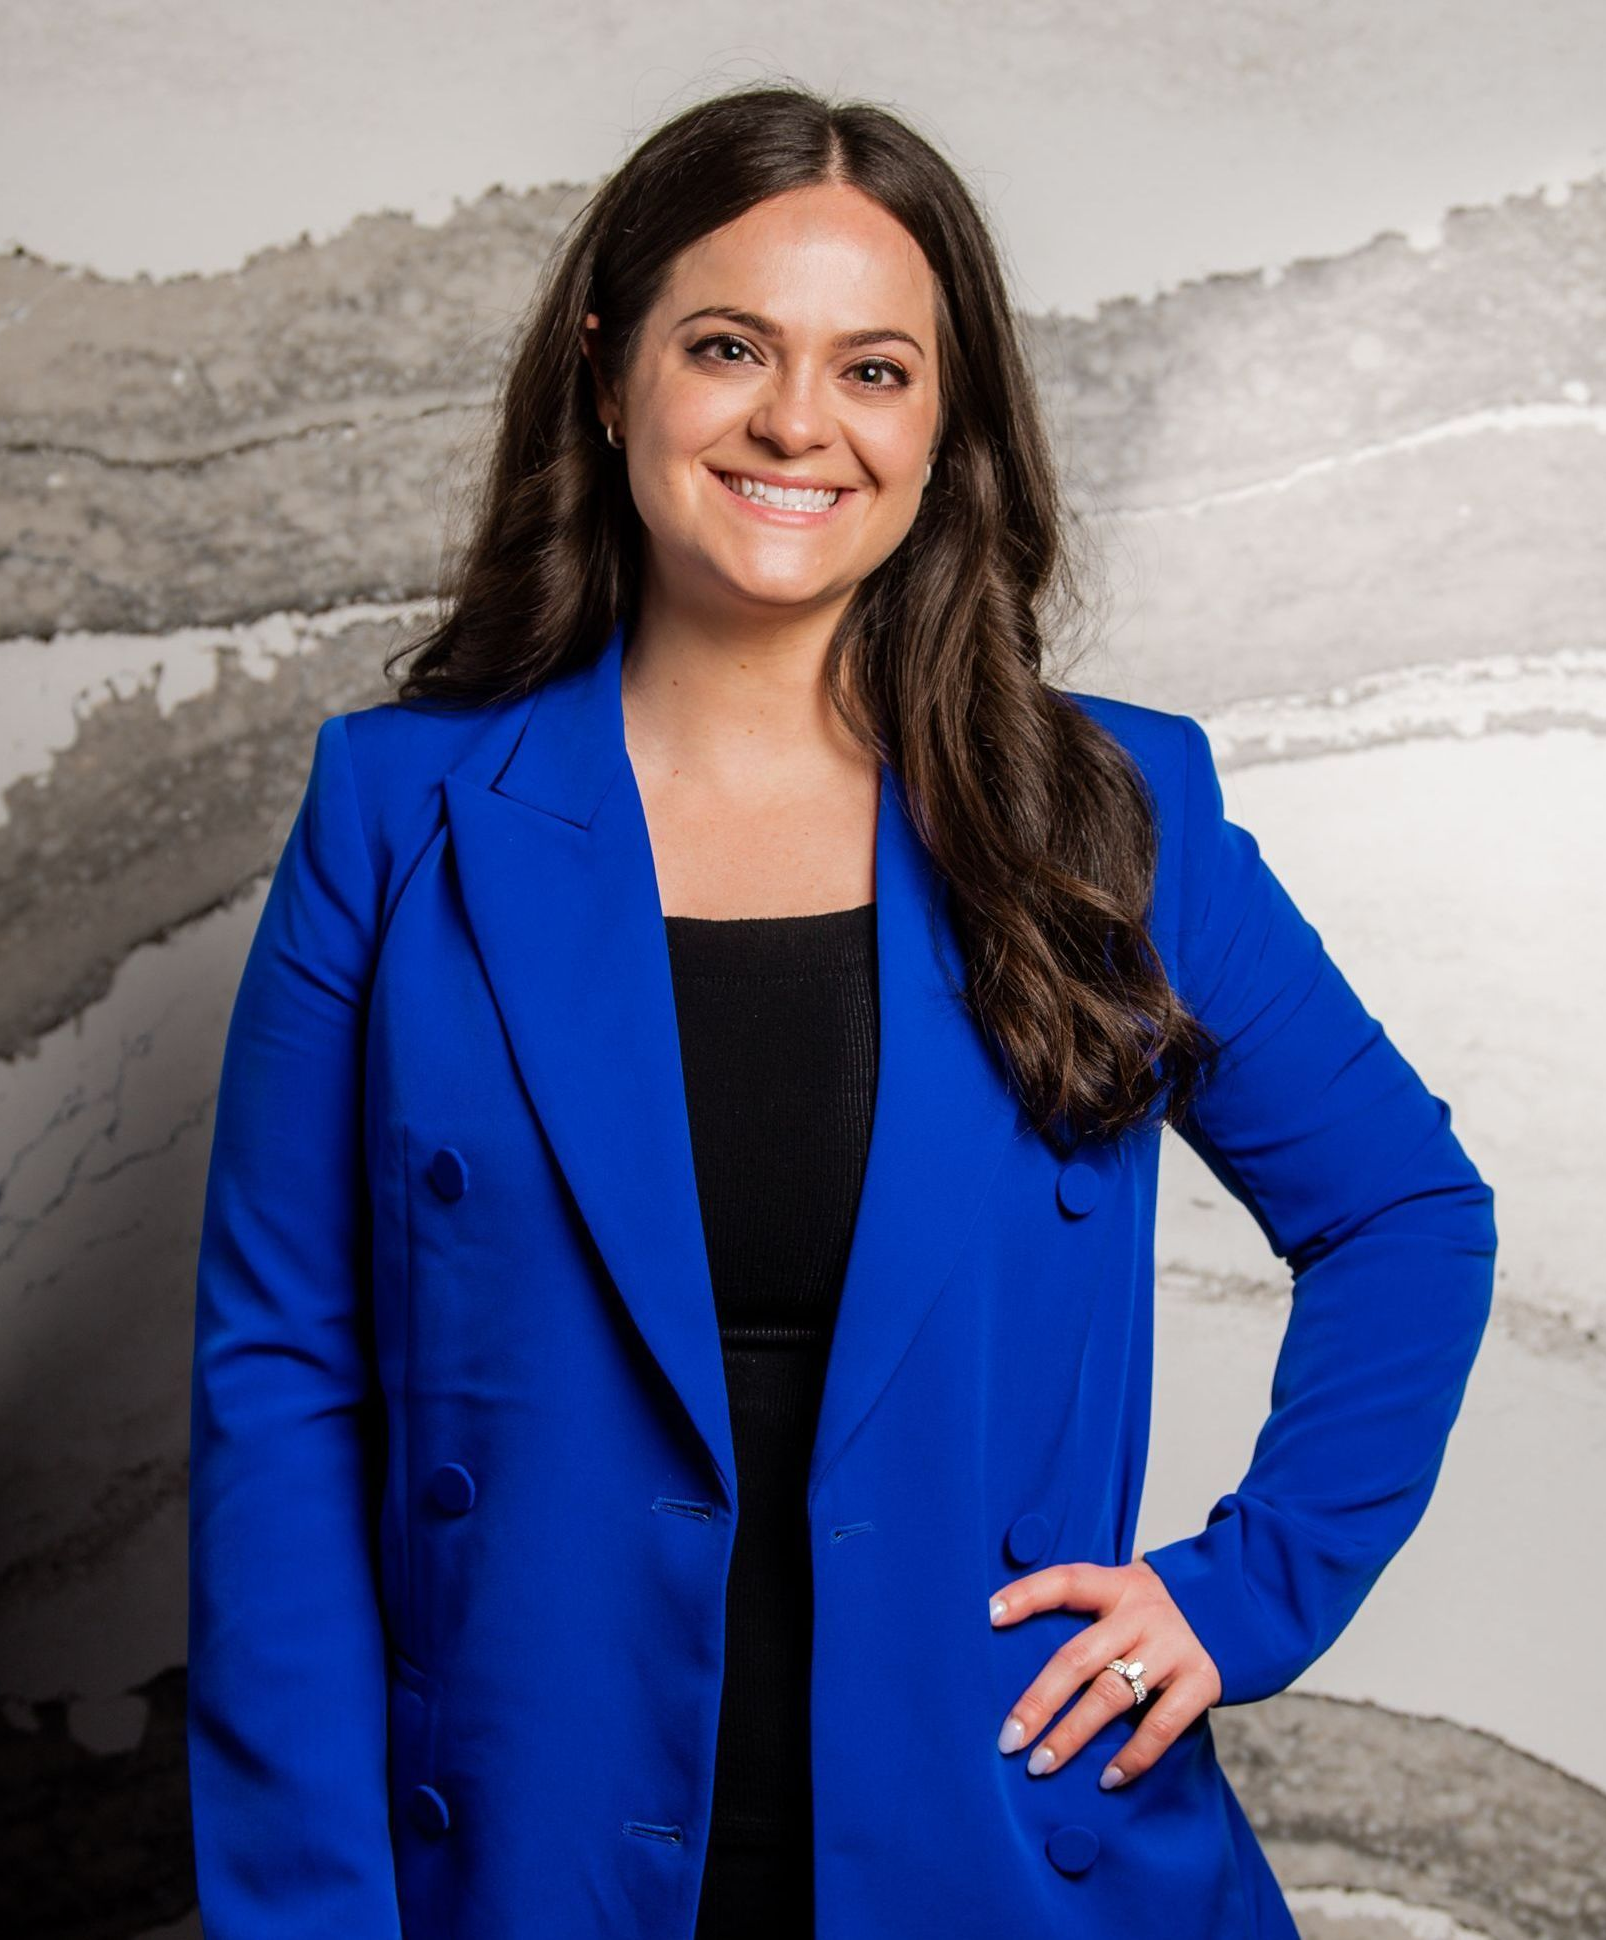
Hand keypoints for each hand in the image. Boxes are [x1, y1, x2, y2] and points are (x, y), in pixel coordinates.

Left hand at [988, 1557, 1221, 1788]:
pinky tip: (1107, 1779)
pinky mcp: (1200, 1680)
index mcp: (1117, 1585)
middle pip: (1078, 1656)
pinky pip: (1161, 1724)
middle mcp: (1141, 1614)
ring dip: (1073, 1734)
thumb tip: (1015, 1646)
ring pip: (1112, 1693)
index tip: (989, 1615)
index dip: (1027, 1594)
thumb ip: (1086, 1616)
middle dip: (1039, 1701)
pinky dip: (1134, 1755)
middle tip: (1008, 1739)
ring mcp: (1172, 1647)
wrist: (1235, 1608)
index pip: (1066, 1581)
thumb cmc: (1156, 1612)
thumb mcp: (1123, 1594)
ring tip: (1041, 1764)